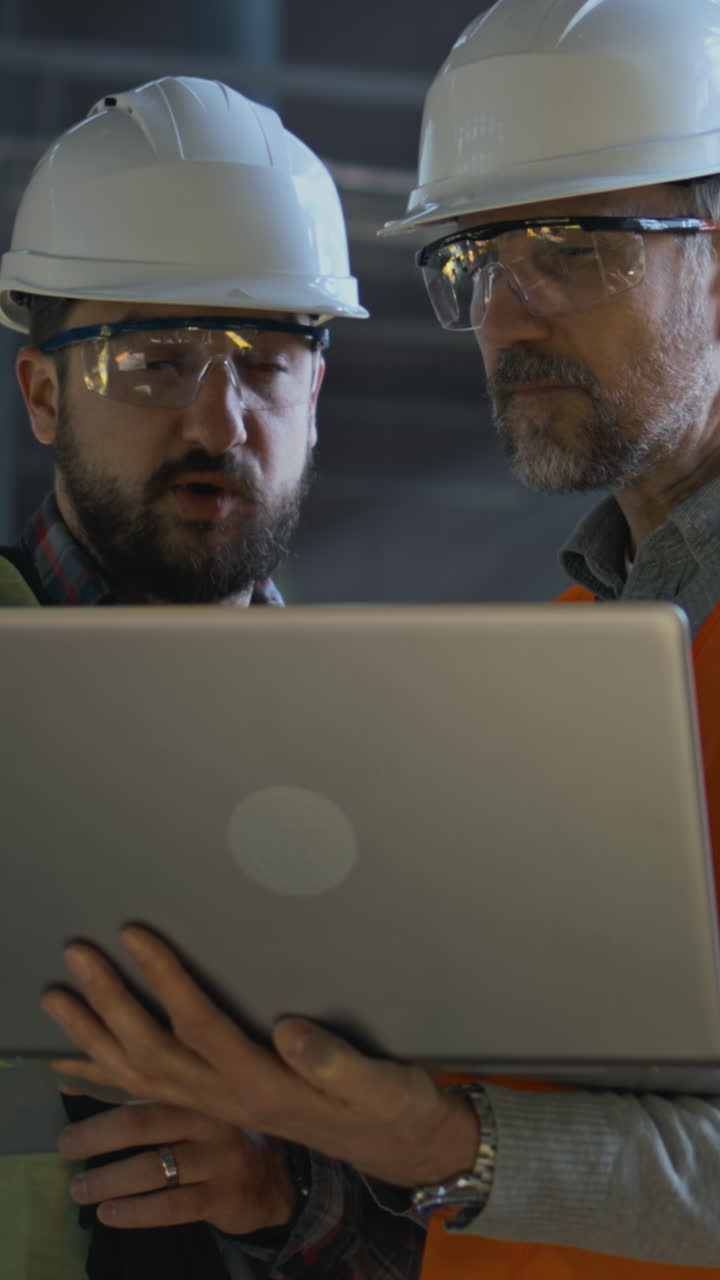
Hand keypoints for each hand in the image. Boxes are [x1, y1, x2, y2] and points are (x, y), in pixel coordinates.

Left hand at [42, 927, 478, 1186]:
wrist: (397, 1146)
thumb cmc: (391, 1105)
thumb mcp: (379, 1085)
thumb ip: (334, 1061)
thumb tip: (289, 1030)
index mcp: (263, 1084)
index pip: (200, 1025)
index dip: (165, 978)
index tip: (134, 935)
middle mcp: (228, 1098)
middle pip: (151, 1051)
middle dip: (109, 1001)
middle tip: (76, 957)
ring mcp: (218, 1108)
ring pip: (138, 1077)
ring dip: (94, 1038)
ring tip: (57, 1002)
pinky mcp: (218, 1107)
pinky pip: (146, 1096)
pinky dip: (107, 1076)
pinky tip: (82, 1060)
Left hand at [58, 1100, 294, 1233]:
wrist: (278, 1177)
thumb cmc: (219, 1132)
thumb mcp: (189, 1102)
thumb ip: (137, 1087)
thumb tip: (69, 1076)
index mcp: (199, 1085)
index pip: (145, 1078)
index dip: (103, 1080)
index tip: (63, 1090)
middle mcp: (211, 1115)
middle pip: (143, 1123)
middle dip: (96, 1135)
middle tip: (65, 1146)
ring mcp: (220, 1157)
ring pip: (153, 1168)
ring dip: (108, 1179)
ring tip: (79, 1189)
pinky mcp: (224, 1196)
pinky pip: (172, 1207)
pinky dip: (135, 1212)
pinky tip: (108, 1214)